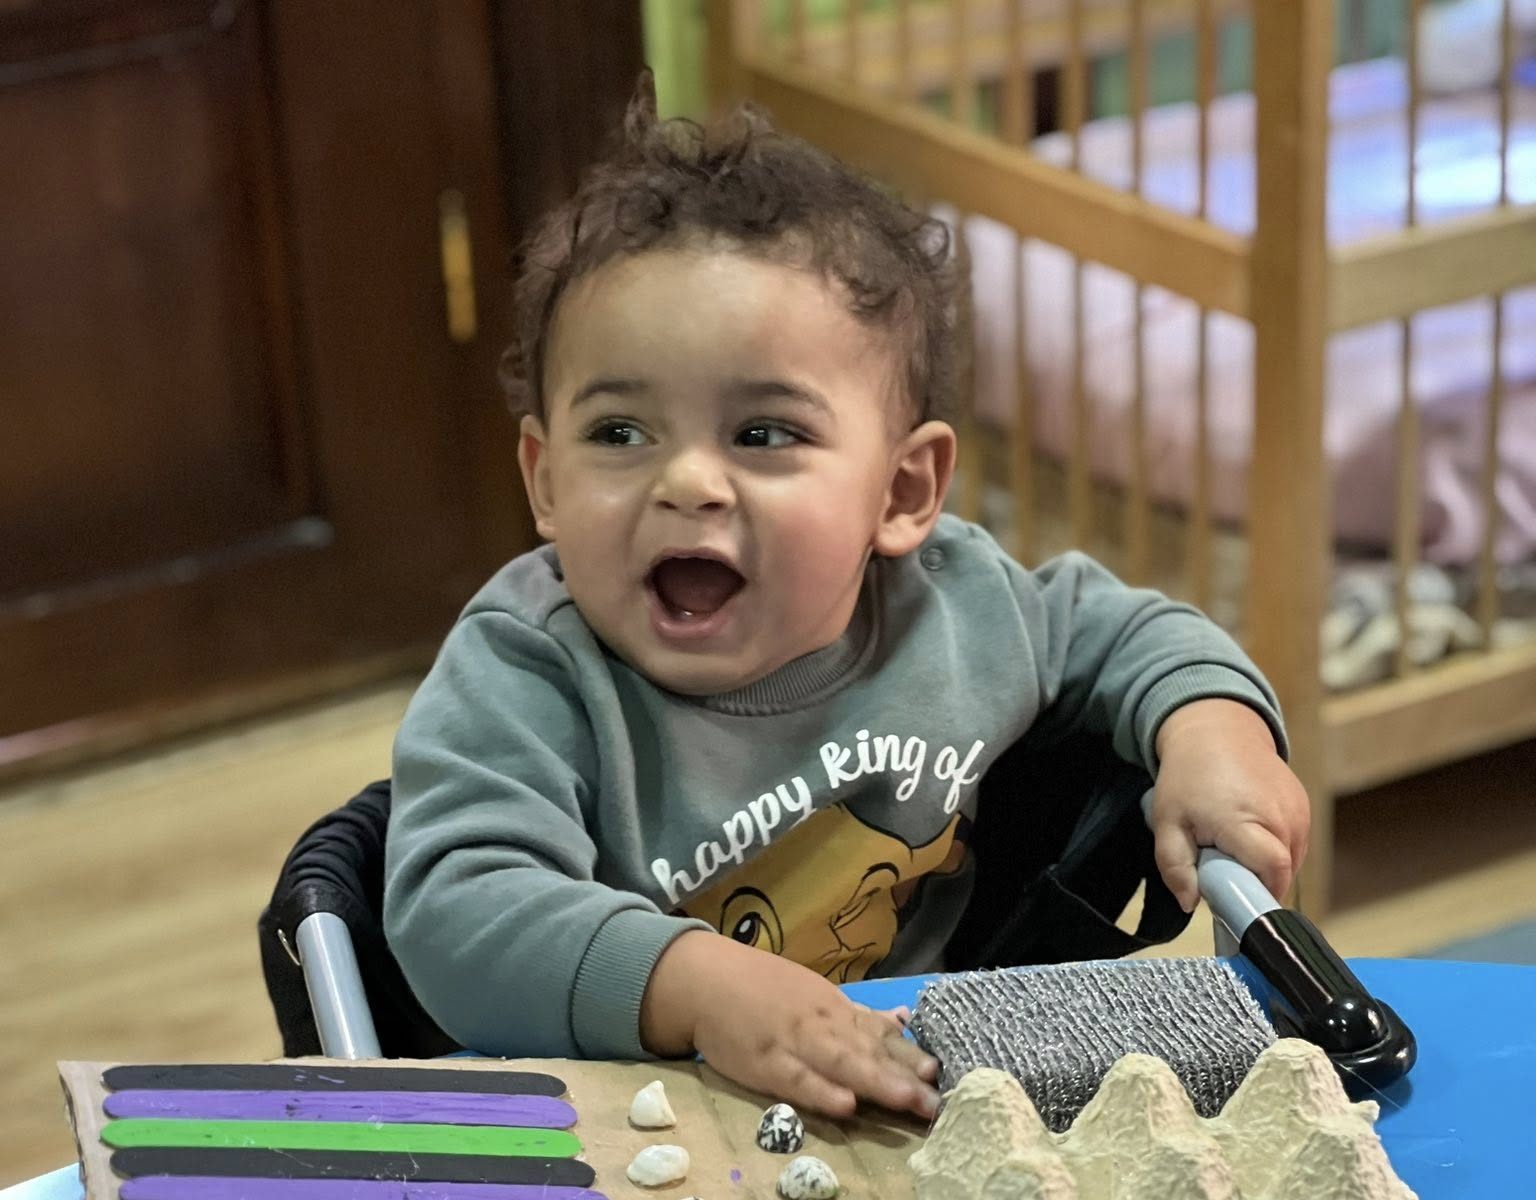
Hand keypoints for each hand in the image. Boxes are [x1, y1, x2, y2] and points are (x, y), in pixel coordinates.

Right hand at [640, 930, 939, 1119]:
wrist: (704, 979)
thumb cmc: (762, 989)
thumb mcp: (815, 996)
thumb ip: (857, 1016)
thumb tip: (903, 1020)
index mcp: (835, 1009)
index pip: (880, 1036)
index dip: (910, 1056)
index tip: (943, 1075)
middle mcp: (821, 1024)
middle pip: (867, 1053)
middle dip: (904, 1078)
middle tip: (938, 1102)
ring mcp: (793, 1043)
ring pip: (840, 1065)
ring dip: (876, 1083)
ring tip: (909, 1101)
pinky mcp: (764, 1064)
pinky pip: (795, 1080)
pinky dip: (820, 1092)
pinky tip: (845, 1105)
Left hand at [1150, 699, 1309, 910]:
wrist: (1215, 731)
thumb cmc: (1188, 778)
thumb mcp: (1167, 823)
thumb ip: (1176, 867)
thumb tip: (1190, 904)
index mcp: (1246, 821)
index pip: (1272, 873)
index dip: (1256, 894)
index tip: (1233, 897)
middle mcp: (1281, 816)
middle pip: (1281, 873)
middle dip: (1255, 881)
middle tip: (1224, 867)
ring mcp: (1298, 810)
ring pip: (1291, 861)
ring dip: (1265, 866)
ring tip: (1234, 846)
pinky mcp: (1304, 805)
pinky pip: (1295, 844)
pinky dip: (1275, 848)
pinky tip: (1250, 833)